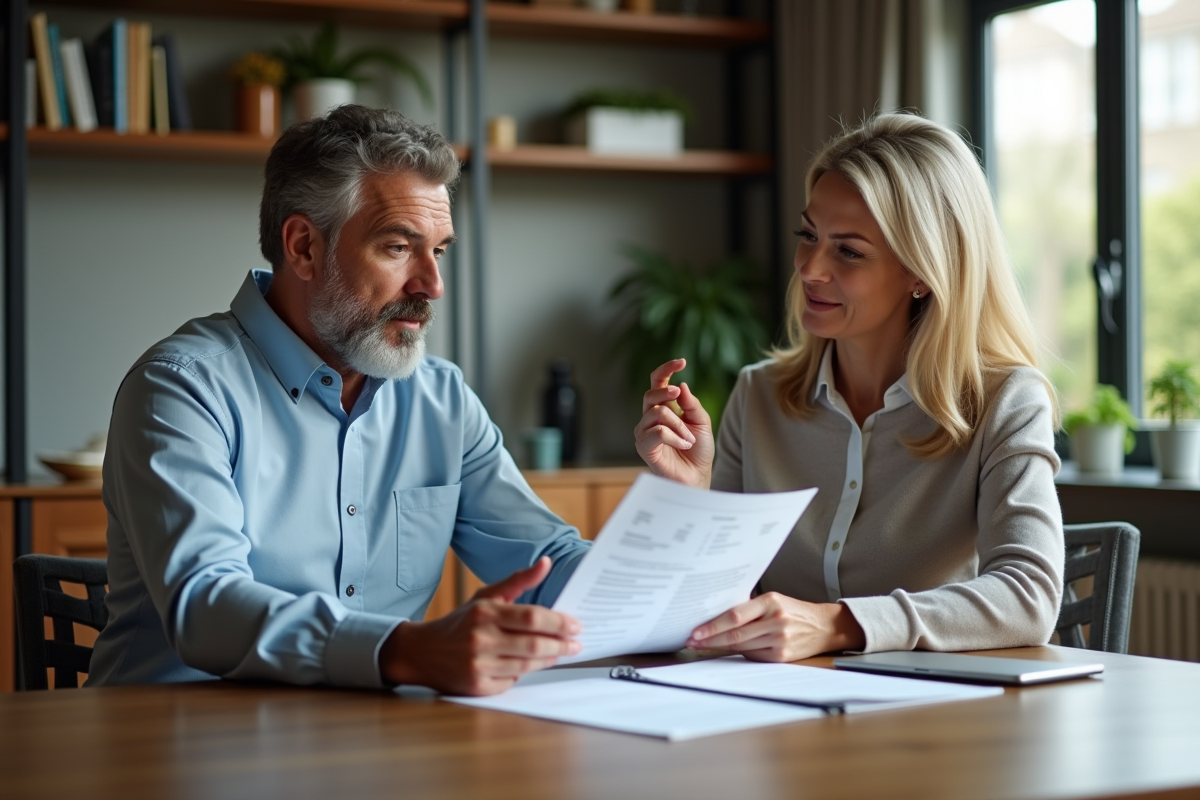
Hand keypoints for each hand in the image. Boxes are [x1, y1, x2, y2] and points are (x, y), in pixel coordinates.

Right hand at [379, 557, 581, 694]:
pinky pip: (512, 680)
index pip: (531, 616)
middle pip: (534, 644)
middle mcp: (480, 639)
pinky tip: (530, 665)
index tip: (576, 625)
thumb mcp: (485, 596)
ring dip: (549, 659)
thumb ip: (518, 581)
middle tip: (576, 643)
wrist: (422, 653)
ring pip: (527, 664)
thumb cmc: (461, 622)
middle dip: (561, 644)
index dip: (559, 622)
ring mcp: (478, 665)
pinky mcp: (477, 687)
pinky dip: (524, 672)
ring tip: (560, 652)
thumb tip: (546, 563)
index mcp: (485, 613)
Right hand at [634, 358, 714, 488]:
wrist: (697, 478)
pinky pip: (657, 431)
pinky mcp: (644, 447)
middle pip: (650, 394)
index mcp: (664, 408)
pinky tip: (683, 444)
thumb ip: (692, 404)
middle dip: (667, 393)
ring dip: (678, 425)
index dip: (666, 370)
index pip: (657, 383)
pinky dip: (674, 436)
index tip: (682, 362)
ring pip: (657, 413)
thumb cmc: (698, 451)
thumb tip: (681, 385)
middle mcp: (650, 418)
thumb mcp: (701, 422)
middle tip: (680, 398)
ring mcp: (644, 432)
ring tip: (689, 439)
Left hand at [685, 593, 865, 661]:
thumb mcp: (774, 601)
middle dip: (710, 639)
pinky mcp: (781, 656)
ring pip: (741, 646)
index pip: (735, 615)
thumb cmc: (793, 611)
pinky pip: (752, 656)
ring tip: (702, 645)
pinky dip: (738, 653)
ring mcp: (779, 640)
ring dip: (719, 647)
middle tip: (692, 641)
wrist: (823, 627)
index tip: (696, 631)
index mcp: (771, 602)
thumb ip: (750, 608)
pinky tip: (726, 650)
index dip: (713, 625)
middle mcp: (776, 621)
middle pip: (735, 634)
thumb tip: (717, 617)